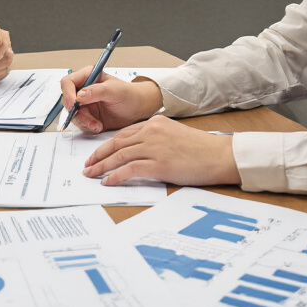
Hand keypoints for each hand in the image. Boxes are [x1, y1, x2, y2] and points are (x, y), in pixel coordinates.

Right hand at [60, 69, 162, 133]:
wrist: (137, 110)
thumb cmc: (129, 95)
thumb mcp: (115, 91)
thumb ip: (97, 91)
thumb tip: (80, 95)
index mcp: (89, 77)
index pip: (68, 82)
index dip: (68, 93)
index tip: (74, 104)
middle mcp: (84, 90)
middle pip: (68, 100)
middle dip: (76, 111)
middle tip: (88, 118)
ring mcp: (84, 104)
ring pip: (73, 114)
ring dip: (84, 121)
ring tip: (97, 124)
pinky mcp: (87, 116)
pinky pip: (80, 123)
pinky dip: (87, 126)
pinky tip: (98, 126)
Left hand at [83, 115, 240, 186]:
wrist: (219, 155)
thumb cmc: (201, 149)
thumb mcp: (174, 135)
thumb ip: (156, 139)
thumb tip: (138, 152)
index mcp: (154, 123)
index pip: (124, 134)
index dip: (107, 145)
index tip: (97, 154)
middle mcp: (151, 132)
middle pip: (116, 143)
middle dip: (98, 155)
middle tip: (87, 165)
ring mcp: (154, 147)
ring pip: (119, 156)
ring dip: (102, 167)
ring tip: (91, 174)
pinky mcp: (158, 164)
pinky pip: (129, 170)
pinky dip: (115, 177)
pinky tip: (107, 182)